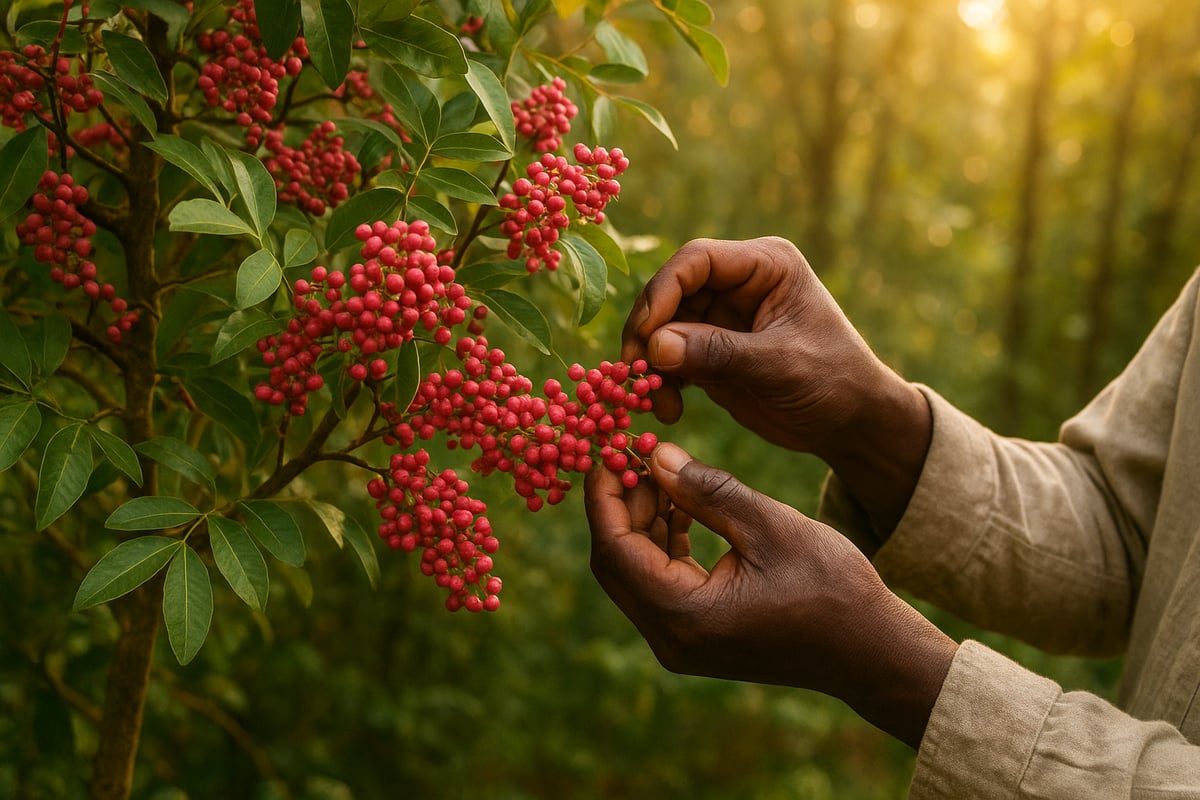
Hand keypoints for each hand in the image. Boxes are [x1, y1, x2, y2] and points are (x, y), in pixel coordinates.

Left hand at [585, 442, 957, 748]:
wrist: (870, 651)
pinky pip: (659, 585)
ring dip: (641, 522)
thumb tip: (653, 456)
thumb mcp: (767, 525)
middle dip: (619, 506)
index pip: (614, 549)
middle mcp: (670, 638)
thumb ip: (704, 490)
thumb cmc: (830, 586)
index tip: (609, 449)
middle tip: (634, 455)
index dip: (604, 495)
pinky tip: (681, 506)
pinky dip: (662, 544)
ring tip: (662, 472)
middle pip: (615, 563)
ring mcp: (681, 643)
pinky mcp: (696, 636)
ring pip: (635, 573)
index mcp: (684, 614)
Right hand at [622, 237, 931, 533]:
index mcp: (765, 265)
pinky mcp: (709, 352)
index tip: (646, 335)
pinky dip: (660, 383)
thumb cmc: (833, 381)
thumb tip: (655, 346)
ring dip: (649, 365)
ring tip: (657, 404)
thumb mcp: (780, 365)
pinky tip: (667, 412)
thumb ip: (719, 352)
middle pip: (669, 293)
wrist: (851, 424)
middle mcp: (737, 283)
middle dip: (648, 334)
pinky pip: (667, 359)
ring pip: (661, 329)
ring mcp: (720, 318)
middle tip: (635, 374)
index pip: (697, 260)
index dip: (664, 292)